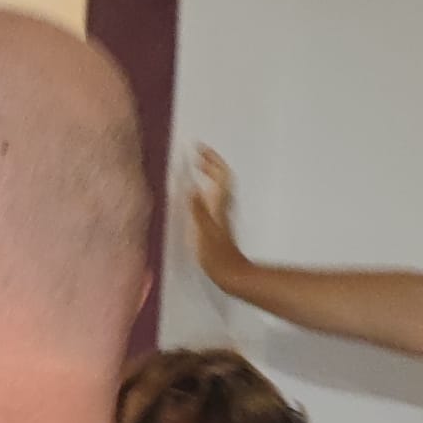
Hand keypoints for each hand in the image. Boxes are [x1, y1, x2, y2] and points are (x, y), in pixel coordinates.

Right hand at [187, 147, 246, 293]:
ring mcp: (222, 214)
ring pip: (218, 187)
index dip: (211, 159)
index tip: (199, 148)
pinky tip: (197, 193)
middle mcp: (223, 206)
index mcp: (219, 205)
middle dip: (209, 163)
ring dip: (209, 174)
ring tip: (196, 168)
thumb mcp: (203, 232)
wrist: (231, 274)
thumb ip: (197, 209)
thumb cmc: (216, 256)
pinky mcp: (219, 223)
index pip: (220, 174)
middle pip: (221, 178)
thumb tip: (192, 187)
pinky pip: (213, 197)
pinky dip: (206, 188)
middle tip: (196, 155)